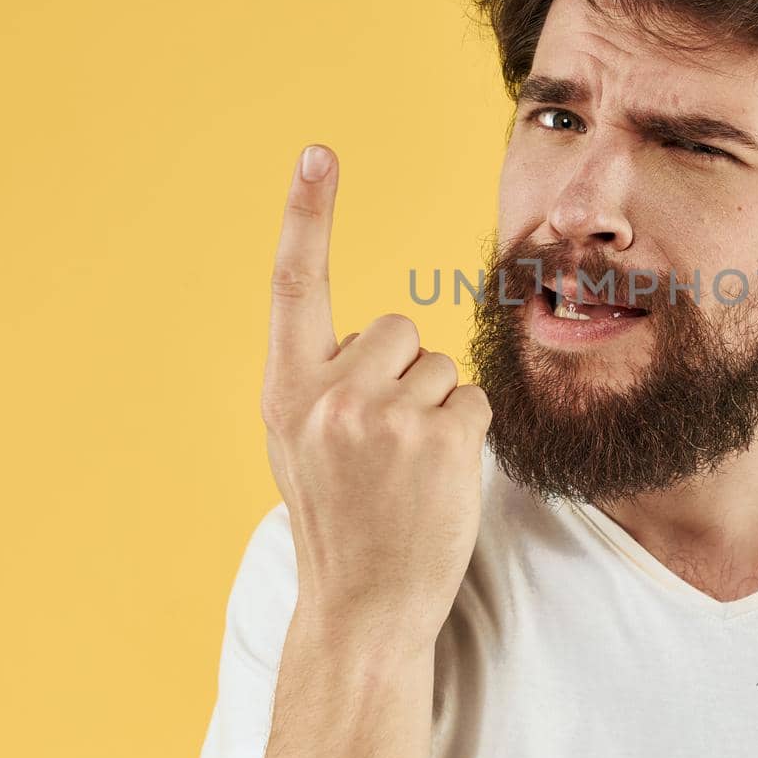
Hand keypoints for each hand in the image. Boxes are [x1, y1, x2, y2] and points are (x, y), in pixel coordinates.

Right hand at [259, 143, 491, 652]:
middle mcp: (327, 395)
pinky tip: (436, 479)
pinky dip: (465, 433)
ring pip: (442, 366)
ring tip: (407, 470)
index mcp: (285, 390)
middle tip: (385, 444)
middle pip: (400, 329)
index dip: (306, 214)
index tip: (318, 153)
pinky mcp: (439, 438)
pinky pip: (472, 399)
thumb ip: (324, 381)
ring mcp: (383, 417)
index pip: (292, 284)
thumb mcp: (300, 442)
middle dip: (405, 373)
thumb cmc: (340, 517)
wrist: (362, 604)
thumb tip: (384, 337)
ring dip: (436, 409)